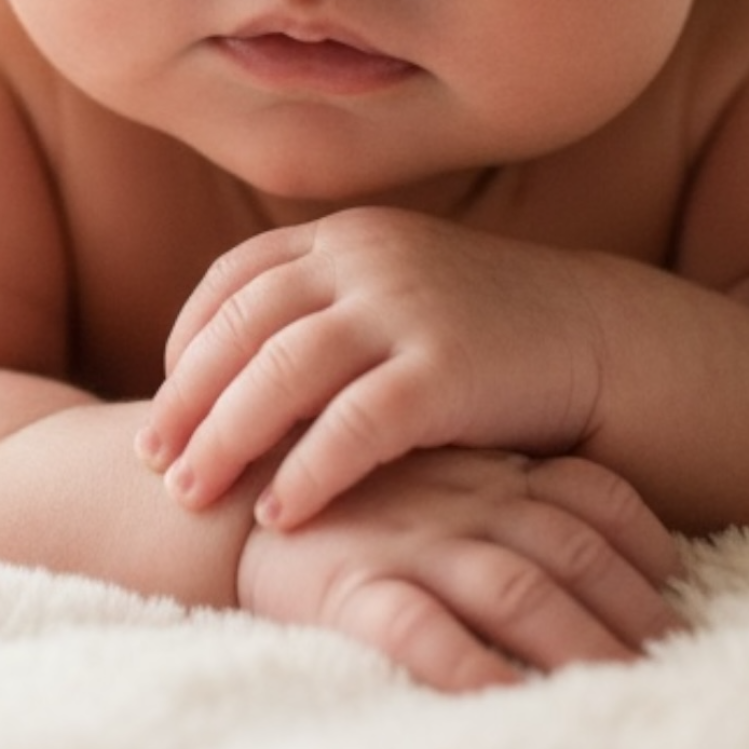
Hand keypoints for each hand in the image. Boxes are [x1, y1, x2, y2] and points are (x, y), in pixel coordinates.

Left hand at [138, 207, 605, 527]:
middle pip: (244, 325)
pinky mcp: (446, 368)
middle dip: (187, 397)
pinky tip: (279, 512)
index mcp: (347, 235)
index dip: (189, 338)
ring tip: (192, 495)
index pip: (236, 277)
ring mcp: (407, 307)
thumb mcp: (394, 294)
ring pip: (282, 371)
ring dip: (225, 437)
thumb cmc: (481, 331)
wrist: (595, 340)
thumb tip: (226, 371)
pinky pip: (353, 425)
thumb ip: (322, 311)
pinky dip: (306, 471)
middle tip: (153, 459)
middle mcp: (367, 258)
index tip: (162, 397)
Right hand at [236, 448, 682, 692]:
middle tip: (671, 658)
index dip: (644, 542)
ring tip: (618, 691)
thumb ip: (504, 478)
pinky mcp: (353, 583)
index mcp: (489, 462)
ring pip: (514, 590)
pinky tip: (505, 702)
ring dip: (574, 644)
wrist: (227, 478)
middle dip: (629, 611)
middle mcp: (464, 497)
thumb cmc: (346, 479)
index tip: (678, 585)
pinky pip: (420, 631)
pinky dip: (468, 668)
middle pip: (570, 552)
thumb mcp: (436, 458)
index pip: (594, 493)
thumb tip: (585, 532)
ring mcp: (412, 539)